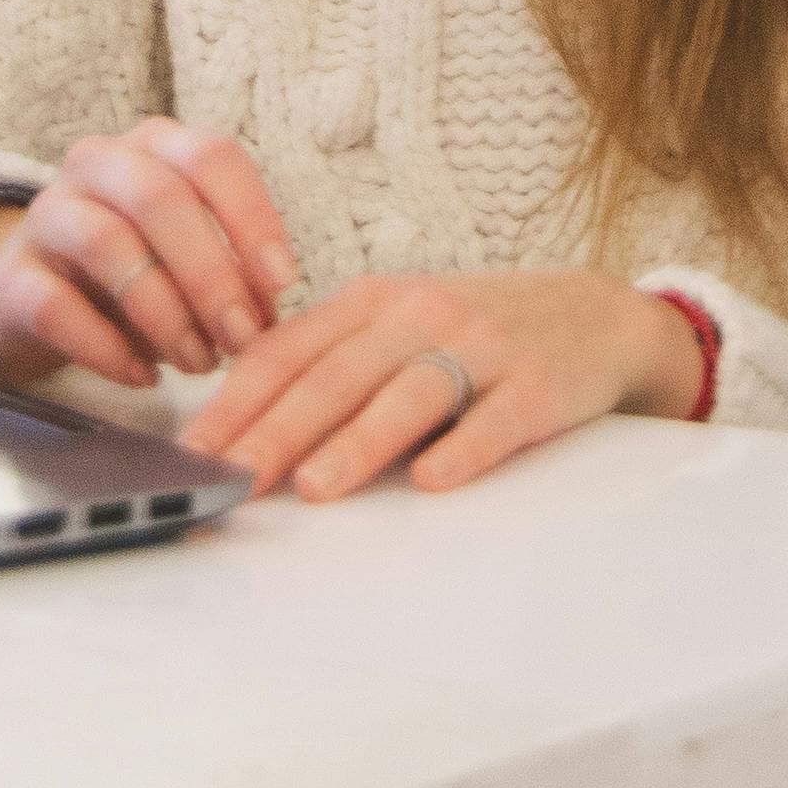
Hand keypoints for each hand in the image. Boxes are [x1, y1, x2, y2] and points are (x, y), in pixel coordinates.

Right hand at [0, 120, 298, 389]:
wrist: (24, 300)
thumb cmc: (127, 273)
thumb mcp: (184, 261)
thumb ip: (229, 276)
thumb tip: (267, 313)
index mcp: (153, 146)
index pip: (211, 157)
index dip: (252, 217)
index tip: (281, 283)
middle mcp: (97, 165)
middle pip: (160, 198)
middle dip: (210, 274)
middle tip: (240, 339)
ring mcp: (45, 216)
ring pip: (108, 245)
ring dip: (165, 314)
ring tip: (197, 363)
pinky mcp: (9, 278)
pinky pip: (57, 308)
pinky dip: (108, 348)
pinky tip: (142, 375)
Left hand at [177, 267, 700, 500]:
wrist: (592, 316)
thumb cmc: (472, 335)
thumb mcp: (395, 330)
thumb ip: (327, 366)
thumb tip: (236, 431)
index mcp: (372, 302)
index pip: (288, 352)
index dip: (238, 404)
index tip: (194, 455)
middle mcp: (420, 313)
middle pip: (337, 375)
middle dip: (278, 431)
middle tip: (233, 481)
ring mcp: (481, 346)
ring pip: (409, 392)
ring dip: (358, 441)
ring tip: (316, 486)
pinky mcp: (537, 384)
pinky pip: (496, 420)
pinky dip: (462, 450)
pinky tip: (432, 480)